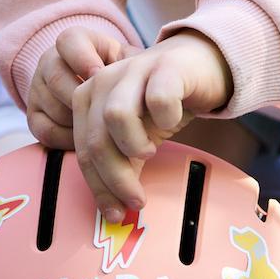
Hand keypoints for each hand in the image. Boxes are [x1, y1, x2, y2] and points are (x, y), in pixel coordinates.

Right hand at [27, 26, 138, 149]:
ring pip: (51, 105)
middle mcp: (51, 61)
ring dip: (78, 120)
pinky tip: (89, 140)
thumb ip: (135, 65)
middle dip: (82, 98)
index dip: (82, 58)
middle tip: (106, 113)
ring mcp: (39, 88)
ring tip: (104, 128)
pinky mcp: (34, 115)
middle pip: (55, 76)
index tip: (99, 75)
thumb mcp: (131, 64)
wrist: (108, 97)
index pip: (68, 40)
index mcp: (75, 43)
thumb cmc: (126, 78)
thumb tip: (145, 75)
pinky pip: (45, 130)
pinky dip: (67, 139)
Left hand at [71, 31, 233, 219]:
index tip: (115, 213)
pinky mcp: (165, 66)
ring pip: (116, 115)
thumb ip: (121, 166)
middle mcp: (104, 80)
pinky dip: (165, 117)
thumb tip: (115, 209)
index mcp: (88, 98)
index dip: (97, 186)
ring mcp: (133, 70)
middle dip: (114, 178)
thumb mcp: (136, 137)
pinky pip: (158, 97)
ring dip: (132, 145)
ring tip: (149, 153)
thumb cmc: (162, 103)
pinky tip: (171, 120)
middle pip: (96, 138)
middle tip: (136, 200)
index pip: (82, 149)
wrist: (197, 65)